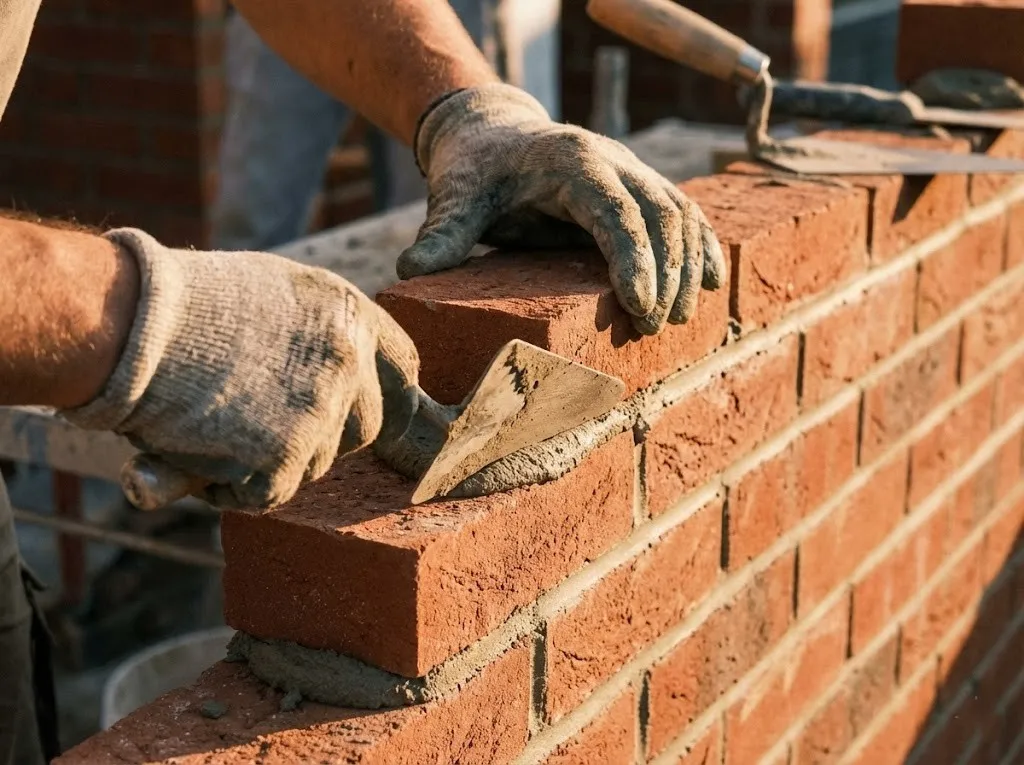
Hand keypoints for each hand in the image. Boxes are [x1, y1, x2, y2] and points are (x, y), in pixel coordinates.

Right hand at [60, 229, 419, 509]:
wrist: (128, 321)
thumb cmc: (184, 304)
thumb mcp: (272, 295)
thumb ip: (314, 337)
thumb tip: (345, 385)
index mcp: (350, 314)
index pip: (403, 369)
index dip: (384, 396)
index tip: (368, 413)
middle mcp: (348, 361)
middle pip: (365, 429)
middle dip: (324, 438)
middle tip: (265, 425)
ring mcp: (320, 410)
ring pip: (316, 464)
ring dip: (272, 460)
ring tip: (214, 424)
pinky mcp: (284, 456)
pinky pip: (270, 494)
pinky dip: (233, 487)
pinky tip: (195, 451)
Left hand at [398, 84, 725, 335]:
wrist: (494, 132)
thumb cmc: (477, 170)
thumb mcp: (457, 197)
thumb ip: (444, 232)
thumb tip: (410, 271)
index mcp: (573, 163)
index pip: (615, 211)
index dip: (634, 259)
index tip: (641, 308)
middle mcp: (613, 161)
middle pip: (661, 213)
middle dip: (668, 272)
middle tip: (659, 325)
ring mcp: (633, 171)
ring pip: (682, 213)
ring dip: (691, 265)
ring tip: (685, 317)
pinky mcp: (640, 186)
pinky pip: (685, 213)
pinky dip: (702, 247)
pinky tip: (714, 282)